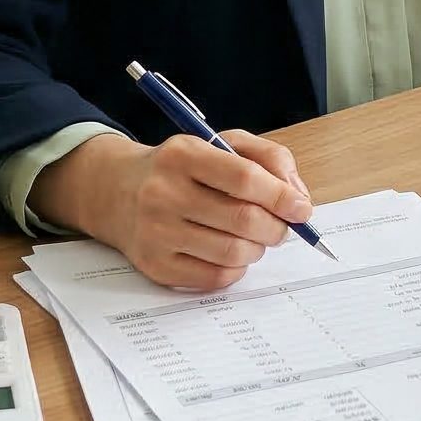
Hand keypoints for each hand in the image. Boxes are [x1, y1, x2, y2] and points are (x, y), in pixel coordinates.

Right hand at [32, 128, 312, 289]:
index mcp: (183, 155)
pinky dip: (236, 269)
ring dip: (258, 249)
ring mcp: (156, 233)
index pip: (243, 178)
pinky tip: (234, 253)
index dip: (280, 196)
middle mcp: (163, 193)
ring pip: (232, 253)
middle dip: (276, 228)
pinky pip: (213, 278)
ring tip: (257, 238)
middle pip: (242, 220)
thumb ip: (268, 158)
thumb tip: (297, 196)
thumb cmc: (183, 167)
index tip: (302, 209)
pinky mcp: (154, 266)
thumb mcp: (222, 142)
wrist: (118, 192)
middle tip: (284, 227)